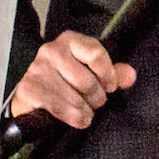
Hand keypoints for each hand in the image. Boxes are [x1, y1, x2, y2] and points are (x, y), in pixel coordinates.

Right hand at [9, 30, 133, 128]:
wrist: (33, 95)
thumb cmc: (65, 80)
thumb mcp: (92, 72)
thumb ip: (113, 73)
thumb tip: (130, 76)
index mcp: (70, 40)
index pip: (96, 54)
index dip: (108, 75)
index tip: (110, 86)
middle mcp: (51, 51)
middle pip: (87, 81)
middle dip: (97, 98)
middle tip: (95, 102)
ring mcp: (37, 70)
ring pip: (75, 98)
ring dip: (86, 110)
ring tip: (85, 110)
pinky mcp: (28, 90)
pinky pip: (61, 109)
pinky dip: (74, 118)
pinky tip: (76, 118)